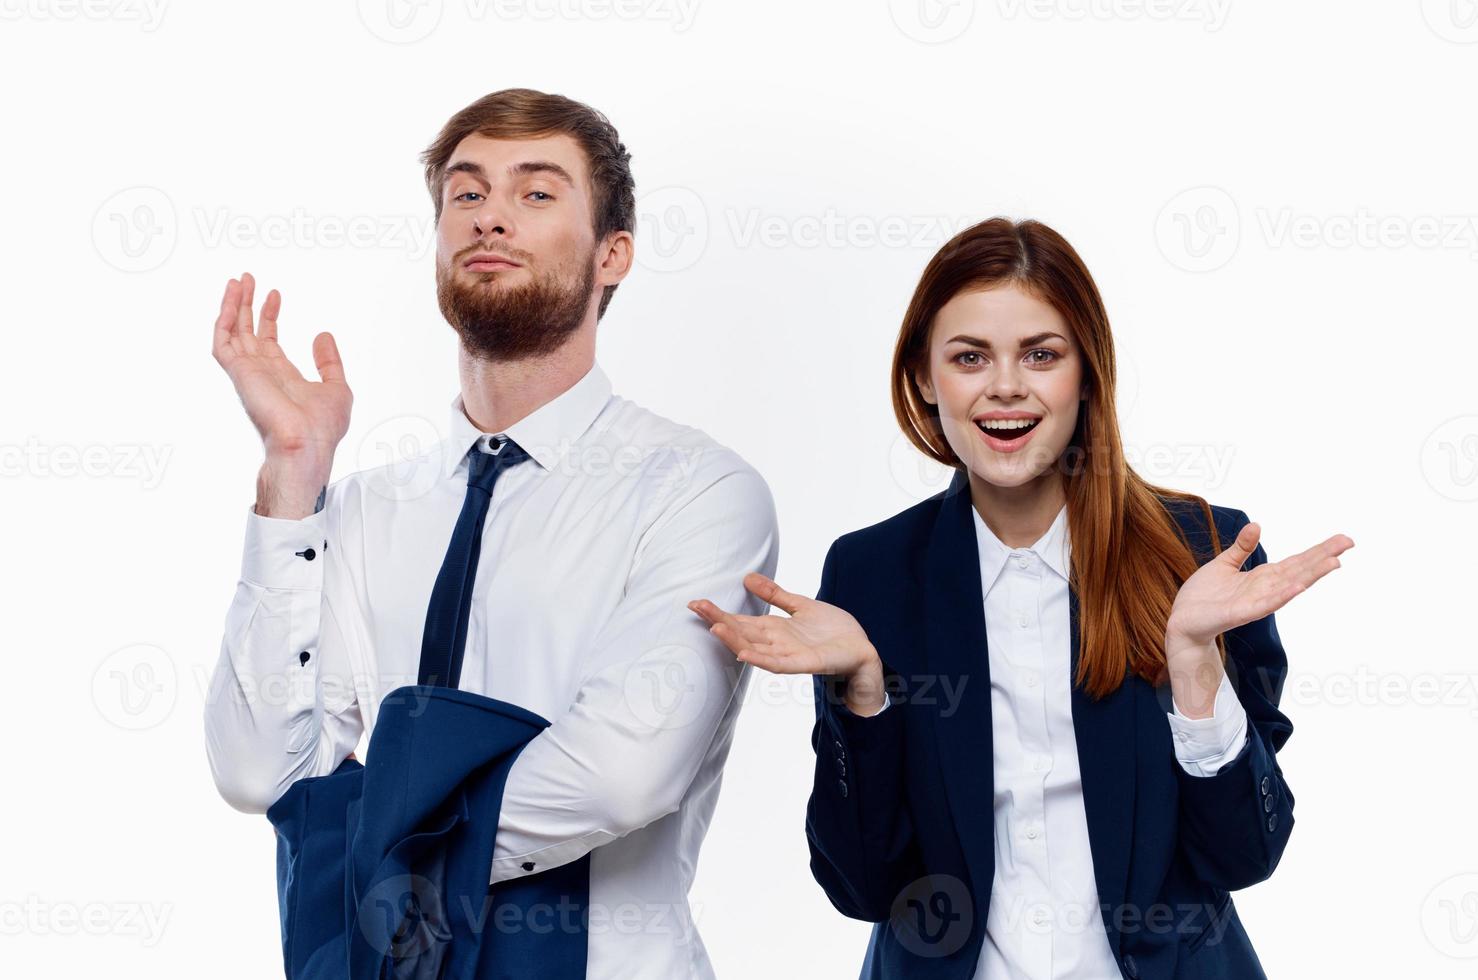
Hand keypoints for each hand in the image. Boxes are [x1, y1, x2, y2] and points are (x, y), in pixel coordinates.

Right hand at [212, 272, 351, 471]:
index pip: (269, 341)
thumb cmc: (322, 428)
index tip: (276, 295)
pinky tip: (230, 301)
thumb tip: (324, 335)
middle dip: (246, 305)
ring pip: (232, 333)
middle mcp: (261, 373)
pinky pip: (222, 343)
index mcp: (281, 377)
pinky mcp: (239, 374)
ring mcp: (248, 373)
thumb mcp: (337, 387)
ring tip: (237, 281)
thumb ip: (329, 362)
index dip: (270, 316)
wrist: (307, 445)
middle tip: (248, 279)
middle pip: (247, 332)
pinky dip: (223, 321)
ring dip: (232, 306)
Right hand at [688, 573, 885, 713]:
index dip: (719, 612)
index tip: (696, 602)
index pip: (740, 619)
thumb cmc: (833, 631)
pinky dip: (760, 658)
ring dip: (735, 640)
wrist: (860, 648)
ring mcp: (788, 654)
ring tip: (715, 627)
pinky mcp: (803, 663)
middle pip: (742, 631)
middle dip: (719, 620)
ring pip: (755, 648)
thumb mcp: (801, 605)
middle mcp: (776, 642)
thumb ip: (775, 594)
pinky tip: (744, 653)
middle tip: (696, 607)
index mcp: (774, 629)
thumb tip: (748, 577)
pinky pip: (777, 663)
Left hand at [1167, 522, 1352, 651]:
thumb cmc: (1204, 596)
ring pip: (1289, 585)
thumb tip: (1257, 525)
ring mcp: (1256, 601)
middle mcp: (1265, 588)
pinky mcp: (1242, 613)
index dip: (1319, 550)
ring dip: (1311, 574)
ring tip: (1334, 562)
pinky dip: (1283, 595)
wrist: (1183, 620)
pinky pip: (1266, 604)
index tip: (1343, 540)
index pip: (1297, 561)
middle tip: (1349, 543)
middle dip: (1323, 557)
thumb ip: (1241, 547)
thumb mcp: (1224, 564)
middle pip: (1300, 570)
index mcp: (1262, 577)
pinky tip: (1299, 586)